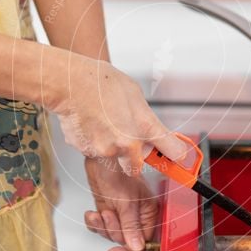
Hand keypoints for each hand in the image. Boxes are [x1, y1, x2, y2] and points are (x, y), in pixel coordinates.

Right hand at [50, 53, 187, 174]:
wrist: (71, 84)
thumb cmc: (101, 83)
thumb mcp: (135, 95)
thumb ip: (145, 119)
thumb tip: (149, 131)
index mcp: (144, 127)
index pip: (172, 151)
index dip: (177, 156)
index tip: (179, 158)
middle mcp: (127, 144)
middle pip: (137, 167)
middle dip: (133, 158)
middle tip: (128, 141)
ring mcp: (106, 150)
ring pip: (113, 159)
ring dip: (111, 148)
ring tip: (104, 123)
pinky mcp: (88, 152)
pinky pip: (95, 152)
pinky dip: (94, 143)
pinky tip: (91, 124)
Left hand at [83, 156, 157, 250]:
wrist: (99, 158)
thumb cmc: (116, 171)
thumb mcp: (125, 203)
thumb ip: (131, 227)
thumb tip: (137, 247)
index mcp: (149, 213)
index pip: (143, 243)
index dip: (128, 250)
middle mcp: (137, 216)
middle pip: (125, 241)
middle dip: (113, 231)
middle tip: (109, 215)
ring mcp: (122, 214)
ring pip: (112, 235)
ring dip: (102, 226)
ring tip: (101, 211)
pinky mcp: (109, 211)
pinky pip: (100, 228)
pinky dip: (94, 223)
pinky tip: (92, 213)